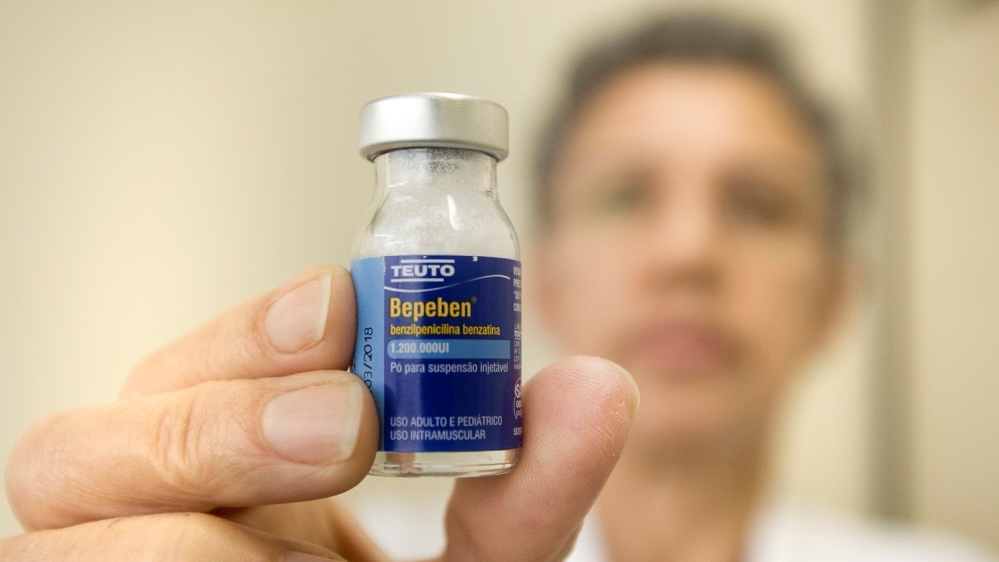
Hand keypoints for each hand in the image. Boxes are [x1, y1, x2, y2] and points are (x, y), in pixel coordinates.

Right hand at [2, 264, 638, 560]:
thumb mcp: (476, 556)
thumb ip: (524, 486)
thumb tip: (600, 386)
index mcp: (221, 460)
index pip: (186, 367)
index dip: (249, 329)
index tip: (338, 306)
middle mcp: (140, 507)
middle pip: (83, 436)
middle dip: (218, 418)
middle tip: (344, 424)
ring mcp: (100, 558)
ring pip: (56, 509)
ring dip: (178, 513)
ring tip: (306, 554)